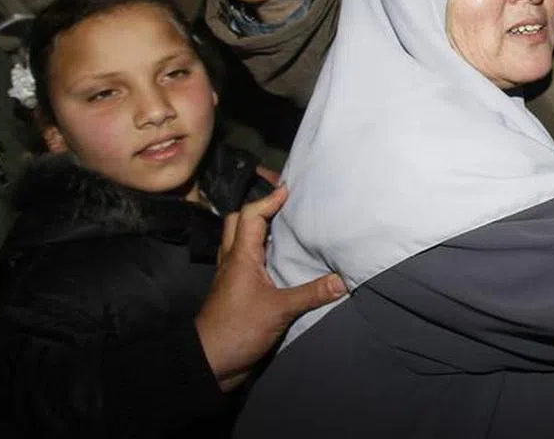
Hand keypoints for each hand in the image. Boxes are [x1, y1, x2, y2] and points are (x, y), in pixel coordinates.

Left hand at [195, 185, 345, 390]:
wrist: (210, 363)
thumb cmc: (237, 329)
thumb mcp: (279, 310)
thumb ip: (311, 293)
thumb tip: (343, 279)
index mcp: (240, 256)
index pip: (250, 216)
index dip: (268, 200)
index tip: (288, 190)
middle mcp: (233, 261)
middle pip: (237, 223)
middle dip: (256, 209)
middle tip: (281, 205)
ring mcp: (231, 278)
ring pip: (237, 242)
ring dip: (254, 230)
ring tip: (281, 227)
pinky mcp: (234, 293)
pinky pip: (243, 262)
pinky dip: (257, 253)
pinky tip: (275, 260)